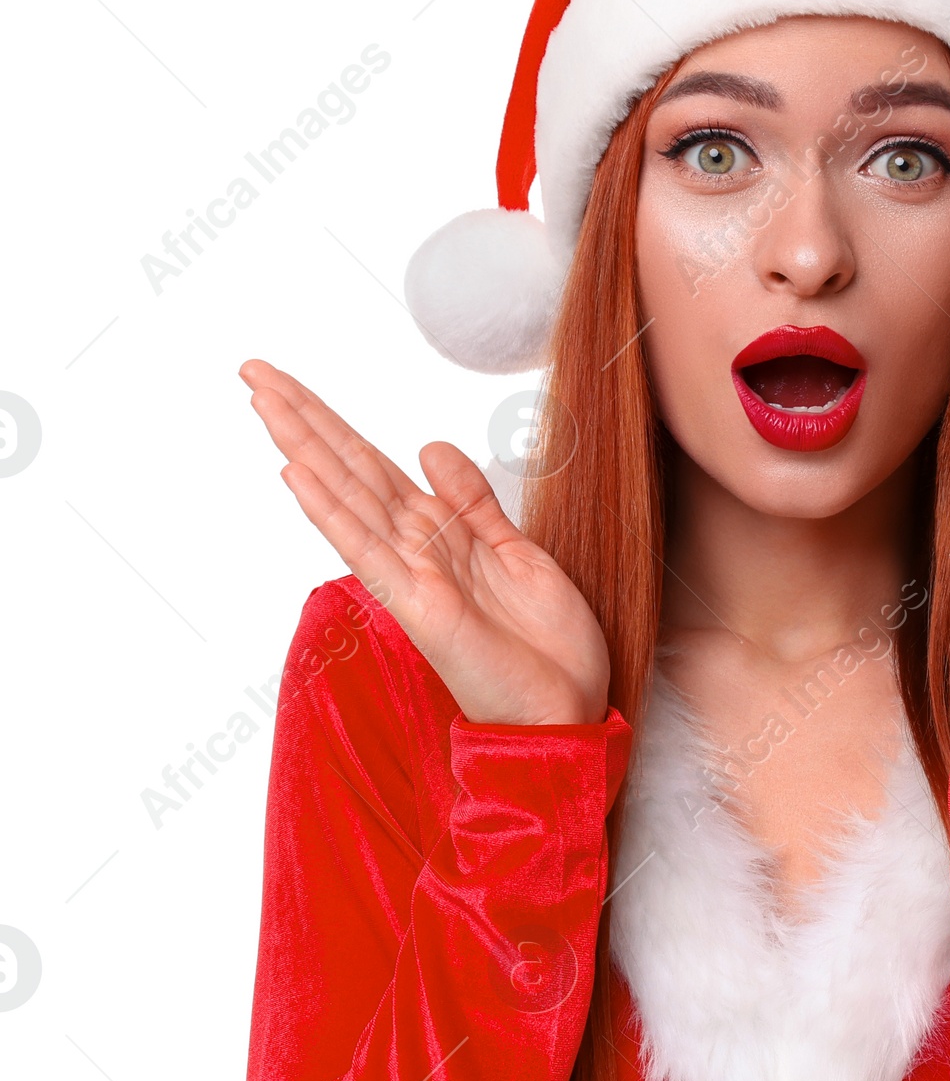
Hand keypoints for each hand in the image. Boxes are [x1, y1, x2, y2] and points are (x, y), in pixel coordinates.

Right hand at [241, 360, 609, 726]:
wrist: (568, 712)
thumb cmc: (547, 649)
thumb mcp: (519, 553)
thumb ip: (473, 502)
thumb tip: (428, 447)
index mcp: (441, 534)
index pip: (372, 466)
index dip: (332, 422)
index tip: (288, 383)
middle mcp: (415, 550)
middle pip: (348, 469)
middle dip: (301, 418)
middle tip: (251, 368)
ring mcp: (411, 576)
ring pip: (348, 497)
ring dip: (303, 446)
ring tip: (261, 400)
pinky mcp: (418, 606)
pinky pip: (367, 549)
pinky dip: (331, 511)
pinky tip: (295, 474)